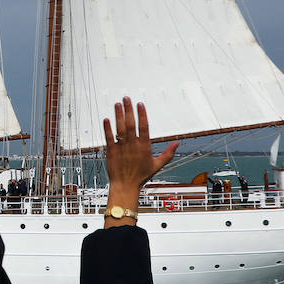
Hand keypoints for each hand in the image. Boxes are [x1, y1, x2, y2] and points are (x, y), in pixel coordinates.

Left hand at [103, 96, 178, 221]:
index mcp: (144, 147)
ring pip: (120, 129)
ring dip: (118, 115)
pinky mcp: (111, 151)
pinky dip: (107, 128)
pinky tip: (106, 119)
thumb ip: (168, 153)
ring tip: (117, 104)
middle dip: (129, 110)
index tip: (140, 104)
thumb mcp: (157, 165)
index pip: (144, 127)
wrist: (125, 186)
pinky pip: (109, 137)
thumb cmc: (140, 176)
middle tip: (127, 98)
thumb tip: (177, 143)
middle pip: (131, 124)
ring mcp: (121, 148)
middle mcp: (133, 146)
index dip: (142, 114)